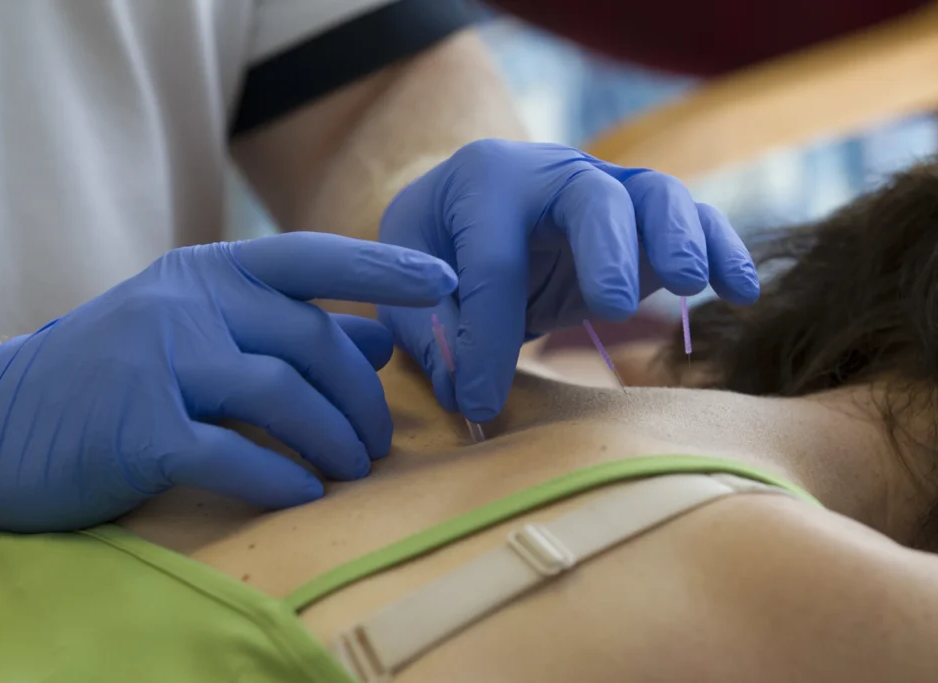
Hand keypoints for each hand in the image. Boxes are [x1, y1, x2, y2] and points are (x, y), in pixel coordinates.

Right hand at [0, 233, 456, 531]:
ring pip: (283, 396)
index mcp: (210, 271)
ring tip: (353, 469)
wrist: (5, 416)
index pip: (313, 256)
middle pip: (311, 343)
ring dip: (334, 440)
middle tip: (380, 443)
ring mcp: (161, 361)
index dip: (384, 270)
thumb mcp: (203, 327)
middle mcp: (189, 303)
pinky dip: (280, 476)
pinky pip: (235, 454)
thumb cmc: (123, 370)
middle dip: (362, 398)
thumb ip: (290, 327)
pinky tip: (306, 493)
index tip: (444, 284)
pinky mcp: (141, 430)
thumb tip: (382, 343)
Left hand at [378, 139, 758, 420]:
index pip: (489, 261)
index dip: (485, 335)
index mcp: (482, 182)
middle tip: (613, 306)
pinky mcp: (644, 222)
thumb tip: (467, 390)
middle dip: (605, 250)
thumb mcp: (406, 285)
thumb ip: (430, 332)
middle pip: (589, 195)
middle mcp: (550, 173)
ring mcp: (606, 191)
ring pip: (654, 194)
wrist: (470, 218)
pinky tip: (740, 291)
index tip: (479, 401)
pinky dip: (720, 250)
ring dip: (678, 237)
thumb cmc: (434, 253)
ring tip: (691, 283)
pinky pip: (693, 222)